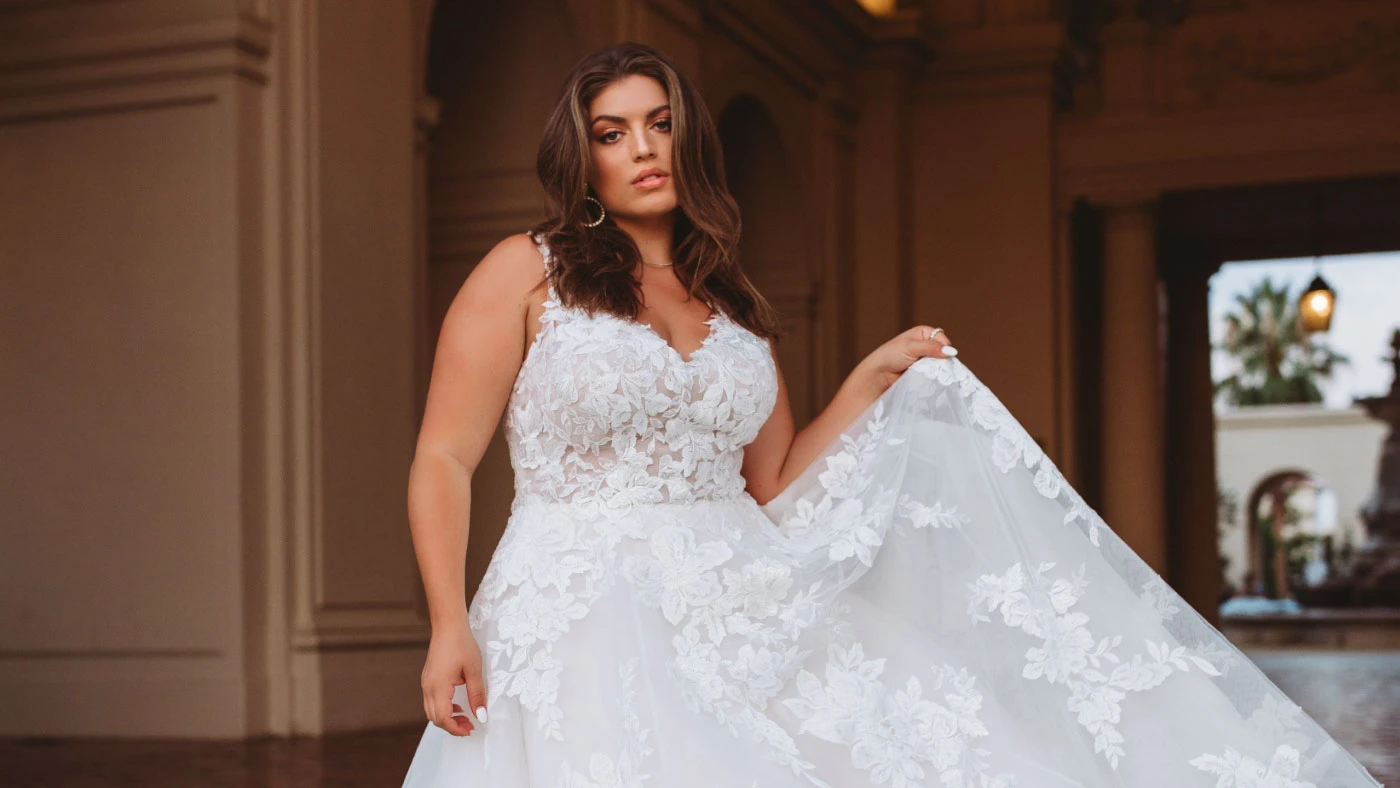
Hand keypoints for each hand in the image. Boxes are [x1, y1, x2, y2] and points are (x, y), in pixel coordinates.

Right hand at [421, 617, 487, 736]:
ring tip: (465, 716)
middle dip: (452, 726)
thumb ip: (477, 695)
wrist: (448, 626)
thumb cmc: (461, 644)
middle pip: (435, 718)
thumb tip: (481, 716)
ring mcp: (426, 683)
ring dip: (447, 717)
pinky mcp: (428, 679)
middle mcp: (428, 687)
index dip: (456, 729)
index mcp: (438, 687)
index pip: (443, 718)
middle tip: (470, 725)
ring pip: (431, 711)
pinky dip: (443, 707)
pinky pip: (432, 701)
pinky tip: (457, 704)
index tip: (471, 729)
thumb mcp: (474, 671)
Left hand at [854, 325, 956, 395]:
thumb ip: (931, 347)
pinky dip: (935, 375)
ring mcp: (925, 359)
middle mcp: (925, 345)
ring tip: (932, 372)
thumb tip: (952, 351)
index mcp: (922, 333)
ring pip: (941, 362)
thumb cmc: (890, 356)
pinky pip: (935, 372)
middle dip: (942, 358)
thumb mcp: (911, 347)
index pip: (941, 337)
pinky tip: (931, 378)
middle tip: (937, 366)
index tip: (942, 354)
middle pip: (943, 350)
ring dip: (939, 367)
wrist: (878, 375)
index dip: (944, 345)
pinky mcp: (924, 372)